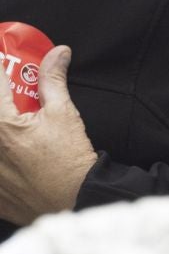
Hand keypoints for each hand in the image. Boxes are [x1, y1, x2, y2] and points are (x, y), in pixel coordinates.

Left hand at [0, 45, 99, 225]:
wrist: (75, 200)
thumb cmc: (70, 160)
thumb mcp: (64, 114)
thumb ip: (53, 80)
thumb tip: (58, 53)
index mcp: (1, 124)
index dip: (0, 67)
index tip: (5, 60)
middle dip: (3, 100)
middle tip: (14, 100)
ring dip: (4, 131)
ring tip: (19, 135)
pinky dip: (3, 160)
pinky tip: (14, 158)